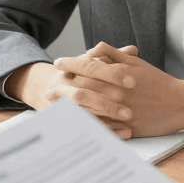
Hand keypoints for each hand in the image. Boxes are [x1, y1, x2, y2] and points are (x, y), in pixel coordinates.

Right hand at [5, 46, 137, 137]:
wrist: (50, 92)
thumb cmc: (79, 76)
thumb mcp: (91, 63)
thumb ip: (113, 57)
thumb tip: (133, 50)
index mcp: (70, 69)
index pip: (90, 69)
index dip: (111, 75)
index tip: (132, 82)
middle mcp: (63, 88)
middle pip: (84, 94)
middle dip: (107, 102)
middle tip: (130, 109)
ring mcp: (62, 105)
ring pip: (83, 113)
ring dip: (106, 117)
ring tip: (127, 119)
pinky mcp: (65, 121)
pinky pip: (86, 128)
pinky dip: (107, 130)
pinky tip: (125, 132)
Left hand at [57, 43, 183, 136]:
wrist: (180, 103)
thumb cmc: (158, 82)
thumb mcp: (136, 63)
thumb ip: (112, 54)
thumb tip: (92, 50)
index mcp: (116, 74)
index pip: (84, 67)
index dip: (68, 65)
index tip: (58, 65)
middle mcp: (115, 91)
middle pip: (80, 88)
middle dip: (62, 87)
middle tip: (50, 88)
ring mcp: (119, 110)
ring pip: (86, 109)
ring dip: (69, 107)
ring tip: (56, 106)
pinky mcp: (124, 127)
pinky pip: (100, 126)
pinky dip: (85, 124)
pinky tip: (75, 123)